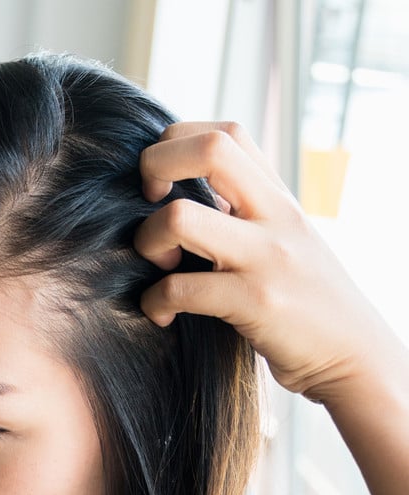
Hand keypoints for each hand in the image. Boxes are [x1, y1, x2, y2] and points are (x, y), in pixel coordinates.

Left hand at [134, 121, 396, 402]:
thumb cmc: (302, 300)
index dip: (175, 145)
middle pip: (208, 148)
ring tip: (159, 266)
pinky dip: (154, 301)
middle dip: (154, 166)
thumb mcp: (281, 239)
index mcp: (276, 196)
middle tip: (146, 204)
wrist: (353, 358)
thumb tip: (172, 192)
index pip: (223, 131)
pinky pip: (180, 288)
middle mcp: (276, 215)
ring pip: (178, 217)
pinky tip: (160, 313)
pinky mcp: (257, 302)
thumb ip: (241, 211)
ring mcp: (268, 256)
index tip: (159, 184)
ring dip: (147, 241)